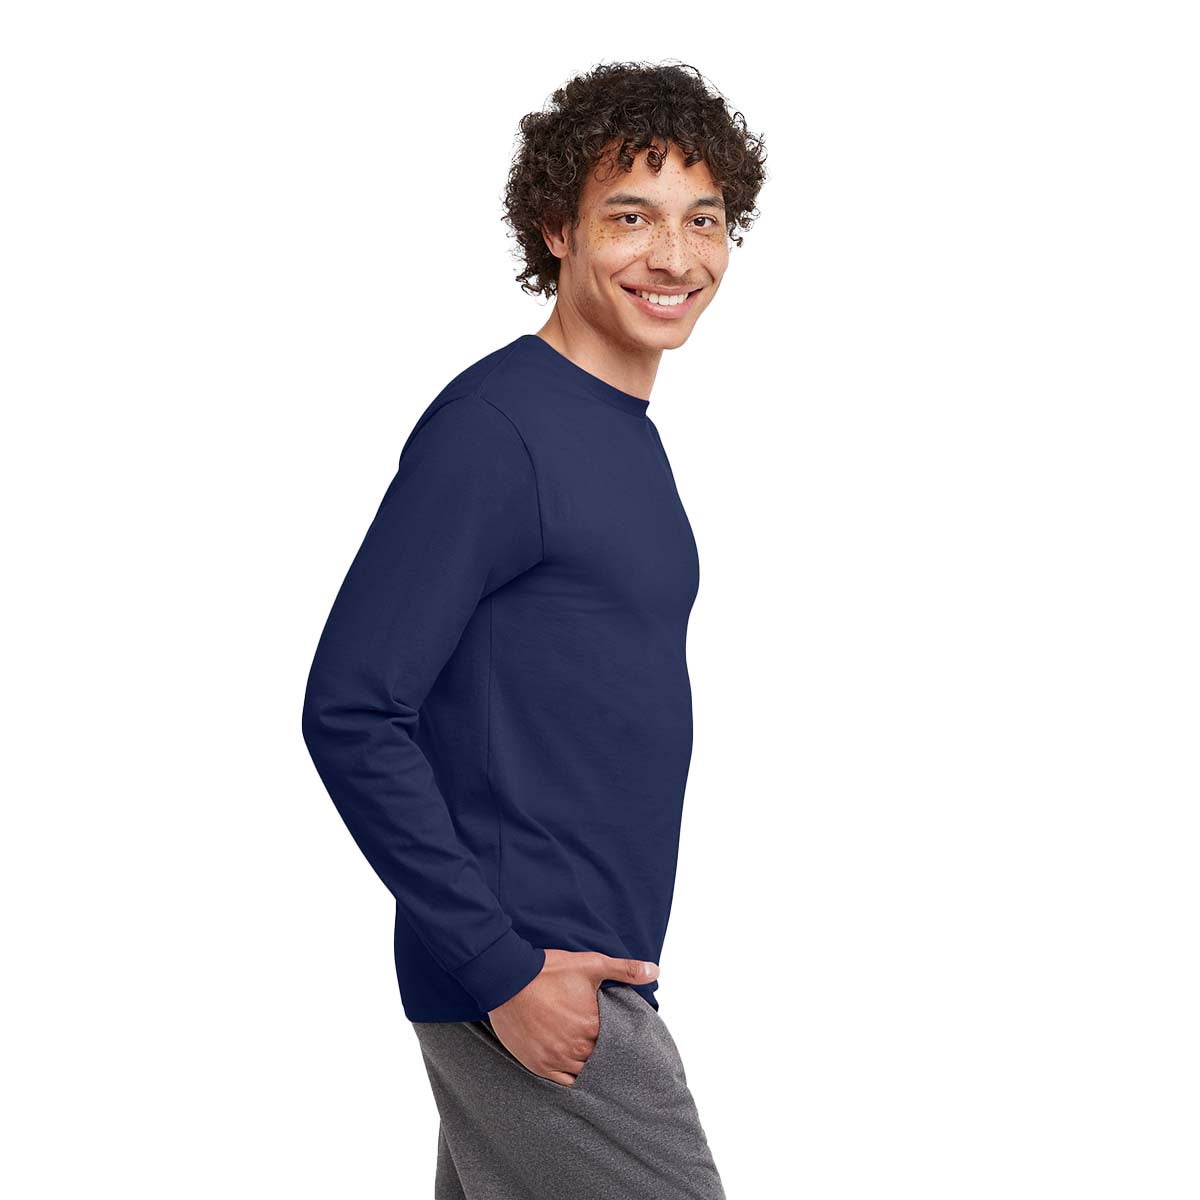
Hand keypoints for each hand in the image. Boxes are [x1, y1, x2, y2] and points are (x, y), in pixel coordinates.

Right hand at [487, 949, 658, 1085]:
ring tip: (590, 1062)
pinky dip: (570, 1079)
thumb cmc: (549, 971)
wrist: (508, 978)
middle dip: (603, 1056)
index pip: (615, 1044)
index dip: (617, 1041)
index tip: (616, 1038)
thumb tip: (655, 970)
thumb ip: (625, 969)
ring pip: (583, 1074)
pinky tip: (574, 1073)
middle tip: (602, 1050)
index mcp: (592, 1026)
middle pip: (599, 1060)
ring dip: (588, 1069)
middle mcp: (576, 1047)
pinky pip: (562, 1084)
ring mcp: (556, 1059)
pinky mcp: (538, 1065)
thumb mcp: (591, 965)